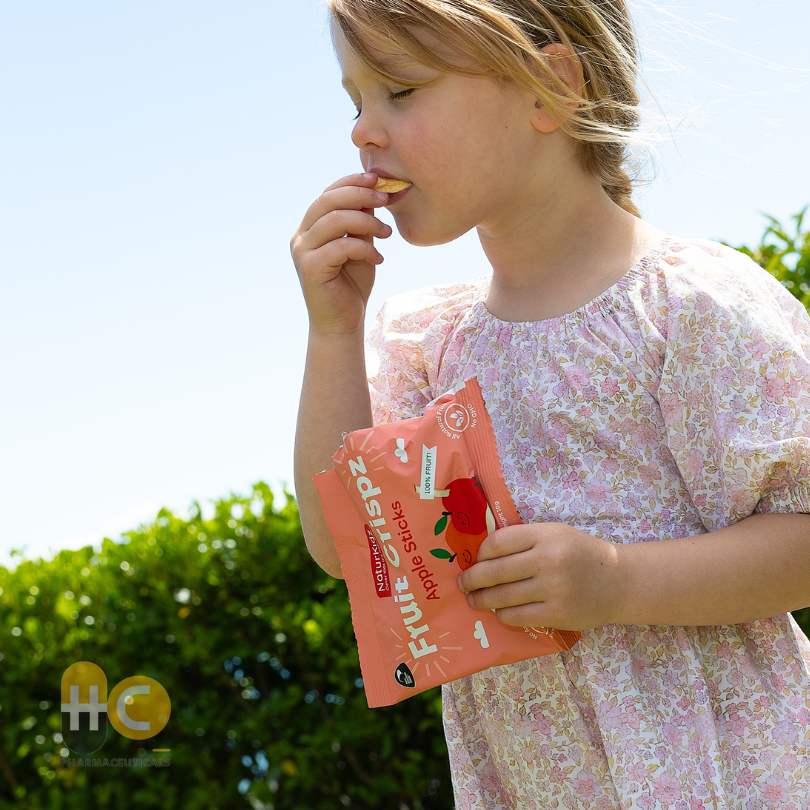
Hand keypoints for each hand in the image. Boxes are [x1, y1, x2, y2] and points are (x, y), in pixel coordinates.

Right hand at [290, 172, 391, 336]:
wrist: (343, 322)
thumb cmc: (352, 284)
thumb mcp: (361, 245)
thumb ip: (362, 221)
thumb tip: (374, 190)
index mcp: (311, 227)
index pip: (328, 193)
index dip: (351, 182)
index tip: (377, 180)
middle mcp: (301, 236)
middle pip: (328, 200)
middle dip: (360, 195)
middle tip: (385, 200)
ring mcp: (302, 251)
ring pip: (335, 220)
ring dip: (367, 222)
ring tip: (386, 234)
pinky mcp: (310, 268)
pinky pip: (341, 246)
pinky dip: (365, 249)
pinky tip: (378, 259)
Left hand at [456, 523, 623, 630]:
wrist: (617, 581)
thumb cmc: (578, 554)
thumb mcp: (553, 534)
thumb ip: (522, 540)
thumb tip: (481, 555)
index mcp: (544, 535)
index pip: (497, 543)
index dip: (480, 553)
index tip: (475, 560)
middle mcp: (548, 560)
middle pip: (495, 572)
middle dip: (472, 580)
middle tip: (462, 584)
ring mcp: (553, 589)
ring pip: (502, 597)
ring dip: (482, 600)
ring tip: (474, 600)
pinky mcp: (557, 614)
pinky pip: (517, 616)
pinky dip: (502, 615)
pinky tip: (500, 612)